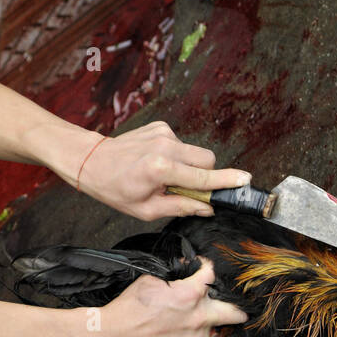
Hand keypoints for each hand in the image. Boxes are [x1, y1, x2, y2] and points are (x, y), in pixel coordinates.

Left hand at [73, 121, 250, 220]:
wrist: (92, 160)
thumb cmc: (115, 188)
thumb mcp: (145, 209)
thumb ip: (180, 207)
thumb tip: (207, 208)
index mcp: (161, 169)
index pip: (203, 177)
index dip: (225, 181)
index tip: (244, 180)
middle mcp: (165, 147)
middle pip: (207, 160)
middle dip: (204, 176)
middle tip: (183, 188)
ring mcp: (163, 133)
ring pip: (196, 152)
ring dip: (188, 167)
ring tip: (164, 176)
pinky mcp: (161, 126)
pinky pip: (182, 144)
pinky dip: (176, 156)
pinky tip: (156, 162)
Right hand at [93, 258, 247, 336]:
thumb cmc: (128, 308)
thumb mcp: (149, 280)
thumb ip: (173, 275)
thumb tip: (185, 270)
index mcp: (190, 295)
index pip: (211, 274)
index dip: (206, 267)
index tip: (202, 268)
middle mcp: (199, 318)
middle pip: (234, 313)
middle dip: (236, 307)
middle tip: (234, 305)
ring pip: (216, 329)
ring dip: (210, 323)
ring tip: (196, 319)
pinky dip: (195, 336)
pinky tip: (180, 331)